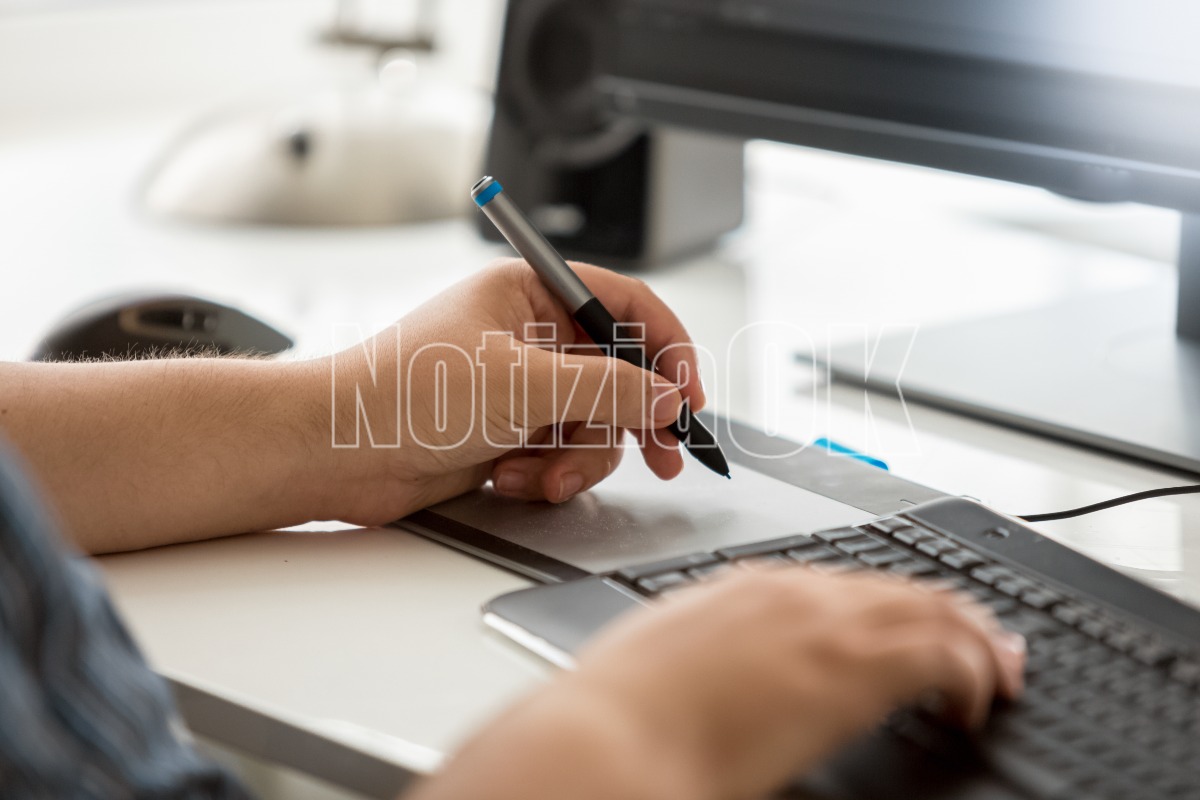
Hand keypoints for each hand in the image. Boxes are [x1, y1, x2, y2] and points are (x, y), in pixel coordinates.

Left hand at [313, 259, 705, 525]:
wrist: (336, 451)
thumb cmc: (403, 394)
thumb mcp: (523, 385)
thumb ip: (608, 390)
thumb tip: (666, 398)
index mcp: (529, 293)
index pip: (624, 306)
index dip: (667, 348)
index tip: (688, 393)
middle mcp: (528, 337)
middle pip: (618, 373)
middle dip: (633, 418)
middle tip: (661, 454)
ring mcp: (519, 387)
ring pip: (593, 423)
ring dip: (578, 457)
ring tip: (544, 475)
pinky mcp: (507, 432)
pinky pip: (560, 453)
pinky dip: (547, 472)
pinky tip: (511, 478)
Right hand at [411, 568, 1024, 799]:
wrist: (608, 739)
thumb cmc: (618, 715)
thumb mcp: (662, 664)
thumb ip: (704, 656)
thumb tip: (714, 678)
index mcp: (744, 589)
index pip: (841, 584)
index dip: (885, 604)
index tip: (906, 625)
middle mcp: (792, 593)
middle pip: (896, 587)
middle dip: (946, 612)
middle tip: (981, 641)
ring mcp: (825, 624)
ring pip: (931, 608)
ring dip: (973, 637)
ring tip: (998, 667)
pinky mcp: (855, 667)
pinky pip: (943, 655)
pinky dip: (974, 673)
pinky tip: (979, 700)